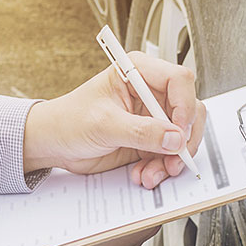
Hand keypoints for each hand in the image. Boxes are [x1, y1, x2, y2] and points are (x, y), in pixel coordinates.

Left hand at [23, 52, 205, 188]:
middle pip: (190, 110)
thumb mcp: (104, 124)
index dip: (184, 106)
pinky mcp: (153, 139)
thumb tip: (174, 138)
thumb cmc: (69, 121)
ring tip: (152, 173)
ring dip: (172, 159)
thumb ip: (142, 131)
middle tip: (173, 159)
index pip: (179, 81)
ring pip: (184, 136)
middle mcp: (151, 92)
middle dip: (183, 139)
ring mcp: (154, 117)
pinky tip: (145, 173)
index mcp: (138, 72)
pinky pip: (171, 154)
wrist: (55, 144)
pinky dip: (162, 168)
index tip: (177, 132)